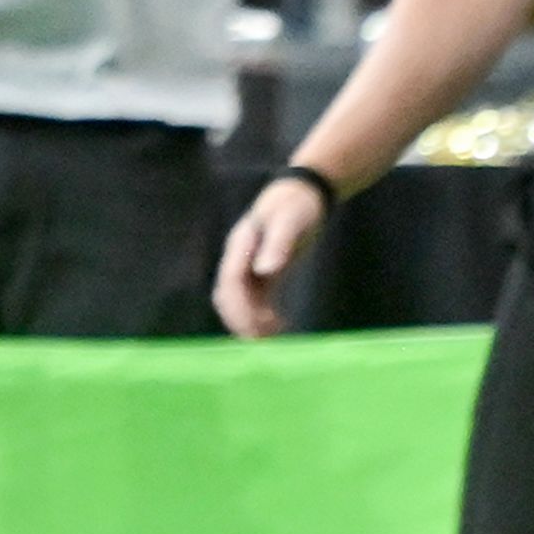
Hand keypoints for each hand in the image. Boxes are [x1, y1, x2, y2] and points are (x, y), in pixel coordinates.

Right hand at [213, 173, 328, 338]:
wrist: (304, 192)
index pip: (230, 282)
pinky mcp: (263, 271)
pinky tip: (280, 326)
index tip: (252, 328)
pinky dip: (263, 315)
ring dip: (251, 320)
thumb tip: (265, 271)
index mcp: (241, 245)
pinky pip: (256, 299)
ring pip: (240, 300)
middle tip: (261, 341)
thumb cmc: (298, 204)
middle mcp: (240, 257)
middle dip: (241, 319)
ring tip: (274, 336)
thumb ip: (278, 246)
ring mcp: (250, 264)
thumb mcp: (290, 222)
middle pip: (229, 295)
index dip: (238, 307)